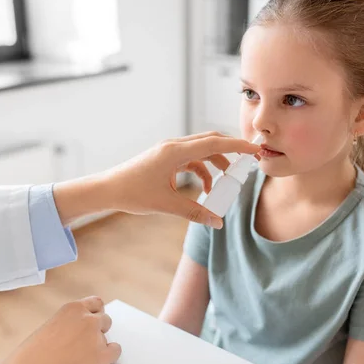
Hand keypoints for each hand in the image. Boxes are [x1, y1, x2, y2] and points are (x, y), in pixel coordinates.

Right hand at [2, 297, 119, 363]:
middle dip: (97, 328)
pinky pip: (115, 350)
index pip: (95, 303)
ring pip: (107, 334)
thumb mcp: (49, 328)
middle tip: (86, 340)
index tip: (94, 318)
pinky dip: (109, 355)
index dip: (94, 313)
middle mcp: (87, 319)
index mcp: (72, 308)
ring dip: (100, 341)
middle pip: (104, 318)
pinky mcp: (101, 355)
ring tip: (85, 353)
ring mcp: (96, 337)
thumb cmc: (30, 356)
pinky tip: (97, 360)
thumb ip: (67, 323)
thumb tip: (77, 329)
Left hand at [53, 132, 259, 228]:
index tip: (255, 149)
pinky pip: (191, 159)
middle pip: (211, 141)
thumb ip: (195, 212)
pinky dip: (202, 171)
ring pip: (201, 151)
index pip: (214, 143)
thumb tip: (217, 222)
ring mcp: (169, 151)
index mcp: (175, 152)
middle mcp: (174, 146)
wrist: (107, 189)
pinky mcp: (165, 158)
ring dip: (215, 165)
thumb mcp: (167, 205)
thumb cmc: (132, 193)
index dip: (238, 146)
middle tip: (246, 164)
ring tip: (223, 185)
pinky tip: (204, 189)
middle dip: (230, 152)